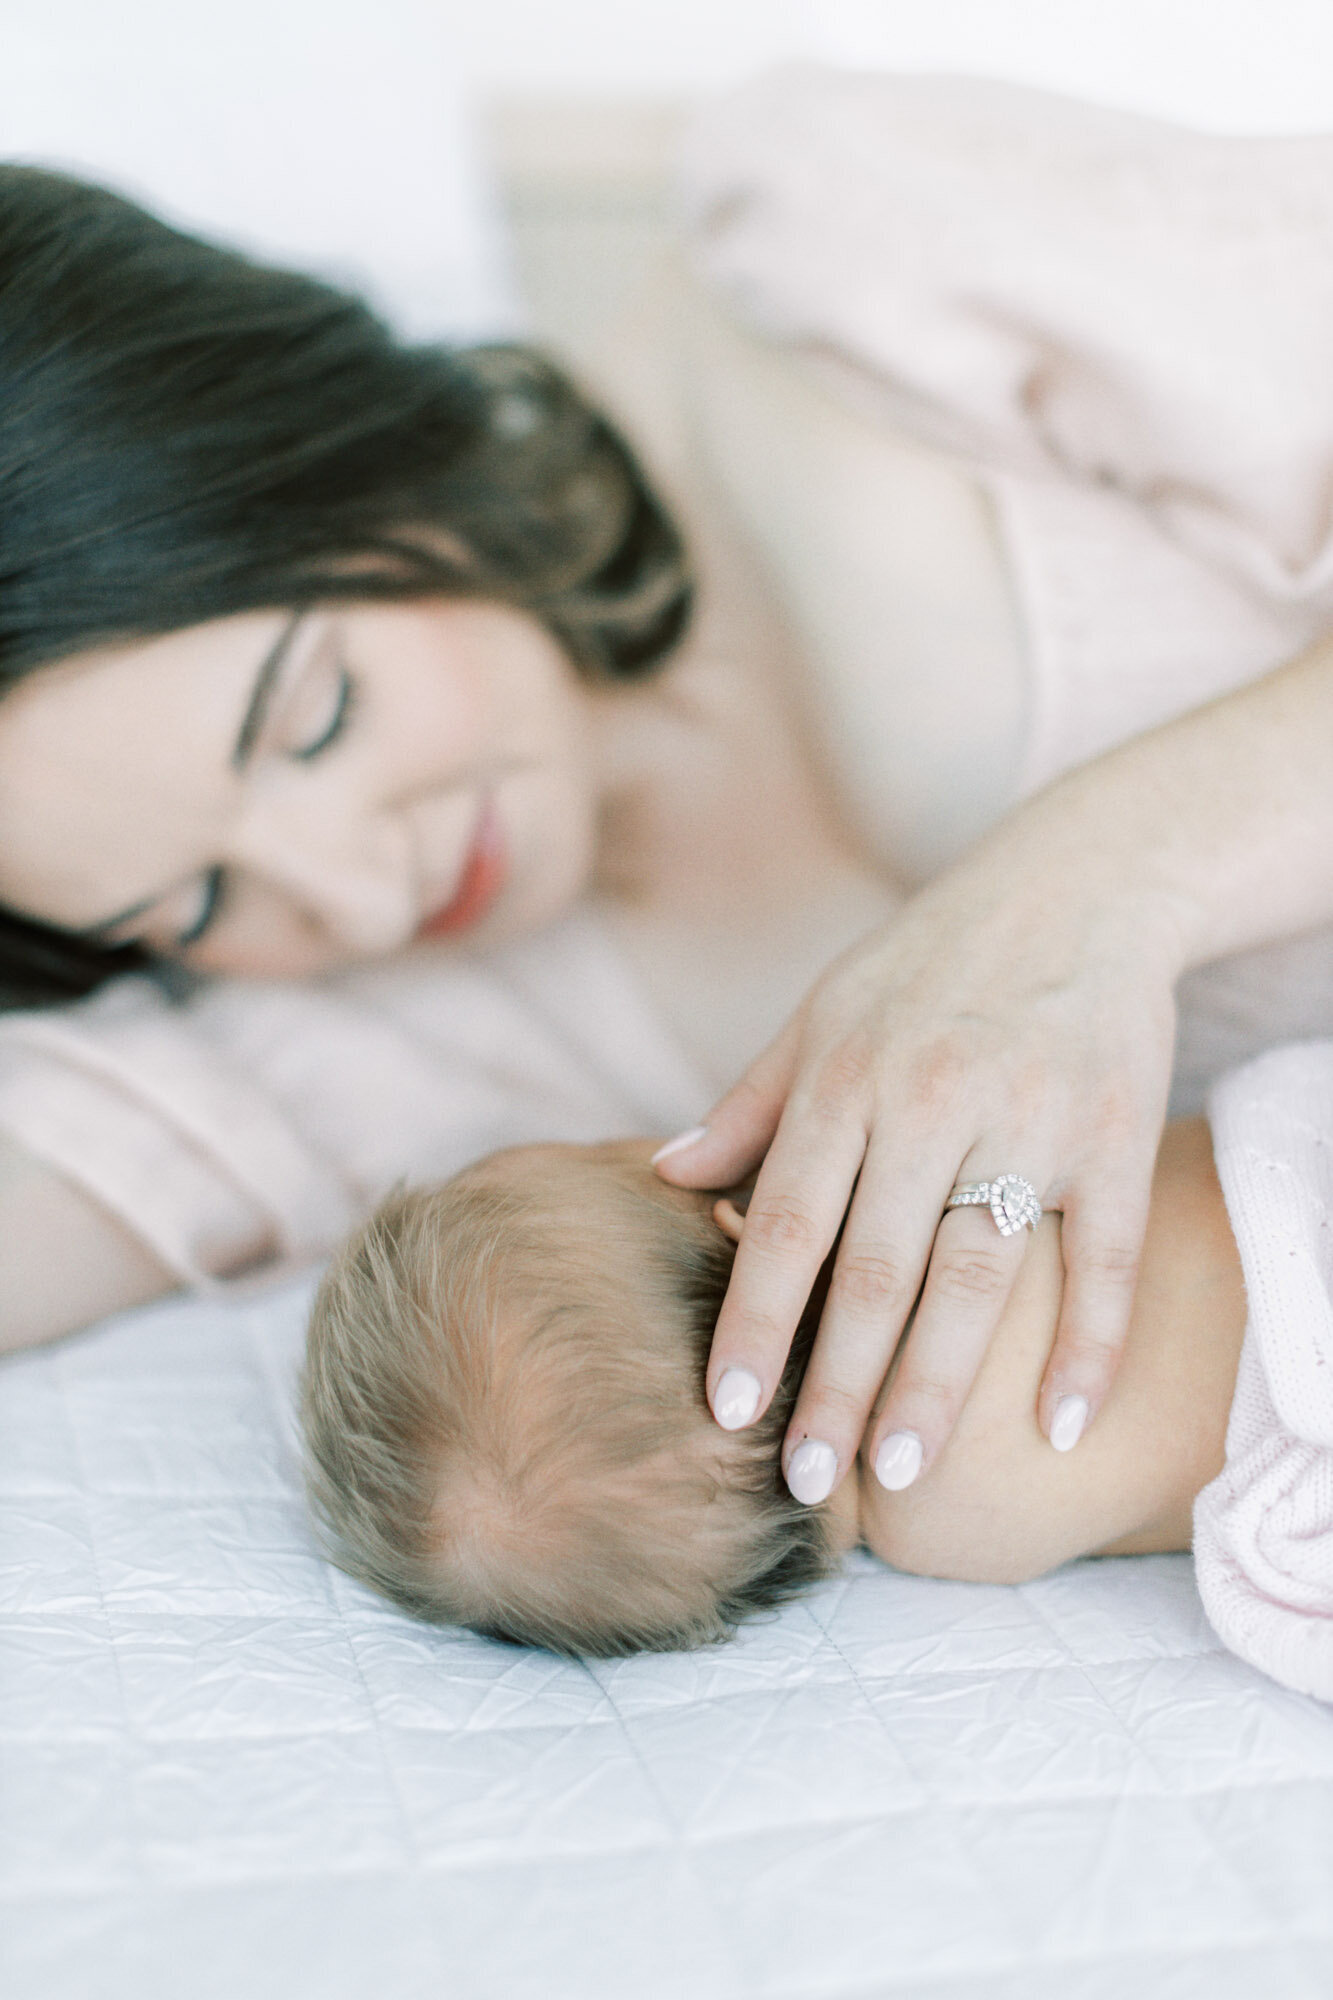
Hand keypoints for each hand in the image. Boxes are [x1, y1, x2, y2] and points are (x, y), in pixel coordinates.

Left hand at [654, 805, 1182, 1506]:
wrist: (1076, 887)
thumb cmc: (929, 962)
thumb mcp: (824, 1013)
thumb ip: (749, 1105)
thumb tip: (662, 1177)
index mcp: (849, 1077)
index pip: (789, 1221)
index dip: (753, 1320)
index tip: (725, 1409)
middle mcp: (931, 1103)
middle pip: (874, 1270)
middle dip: (835, 1384)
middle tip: (807, 1482)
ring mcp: (1030, 1123)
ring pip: (975, 1276)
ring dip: (936, 1382)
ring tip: (901, 1471)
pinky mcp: (1116, 1136)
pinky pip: (1106, 1260)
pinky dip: (1089, 1345)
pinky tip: (1059, 1425)